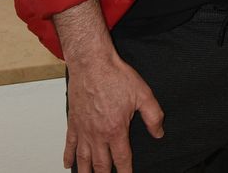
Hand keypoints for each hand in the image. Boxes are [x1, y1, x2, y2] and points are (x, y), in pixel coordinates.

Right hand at [54, 0, 163, 172]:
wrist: (93, 64)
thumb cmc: (116, 76)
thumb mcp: (143, 94)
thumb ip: (153, 116)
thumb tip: (159, 133)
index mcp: (116, 130)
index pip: (122, 159)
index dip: (126, 172)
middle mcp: (98, 135)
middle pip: (101, 165)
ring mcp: (84, 130)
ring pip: (84, 159)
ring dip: (86, 172)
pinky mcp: (73, 122)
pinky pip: (69, 145)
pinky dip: (68, 157)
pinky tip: (68, 165)